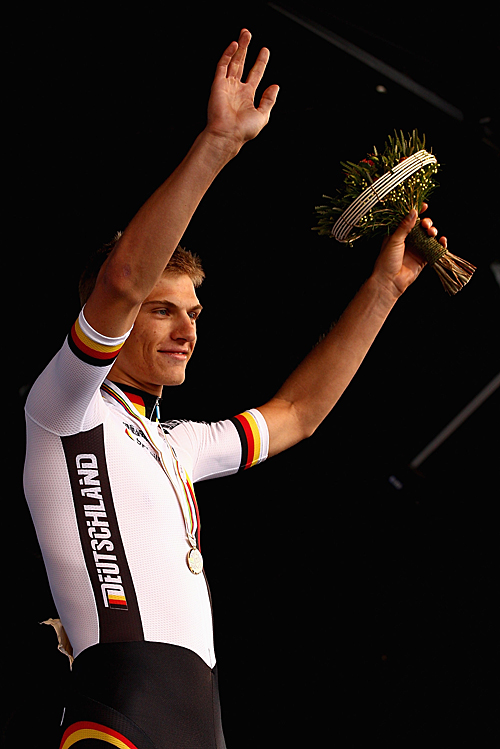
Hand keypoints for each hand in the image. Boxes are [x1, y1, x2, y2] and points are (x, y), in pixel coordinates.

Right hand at [206, 29, 278, 151]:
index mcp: (247, 96)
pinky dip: (228, 55)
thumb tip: (275, 87)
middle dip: (246, 49)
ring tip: (245, 34)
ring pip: (233, 61)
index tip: (265, 51)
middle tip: (249, 35)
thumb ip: (269, 100)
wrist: (227, 134)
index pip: (255, 74)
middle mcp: (236, 89)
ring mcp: (227, 86)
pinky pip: (222, 66)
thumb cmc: (243, 130)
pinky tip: (234, 45)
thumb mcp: (263, 116)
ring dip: (239, 48)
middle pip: (242, 64)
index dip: (260, 62)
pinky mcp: (218, 84)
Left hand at [372, 203, 446, 297]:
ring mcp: (415, 249)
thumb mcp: (394, 240)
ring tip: (431, 233)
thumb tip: (413, 212)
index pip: (408, 220)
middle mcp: (407, 241)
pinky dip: (439, 244)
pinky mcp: (423, 259)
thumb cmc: (386, 261)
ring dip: (432, 232)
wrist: (389, 282)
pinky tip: (442, 241)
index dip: (416, 212)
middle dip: (426, 223)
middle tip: (426, 224)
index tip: (424, 206)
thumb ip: (405, 226)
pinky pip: (433, 249)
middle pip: (421, 227)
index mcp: (397, 234)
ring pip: (428, 237)